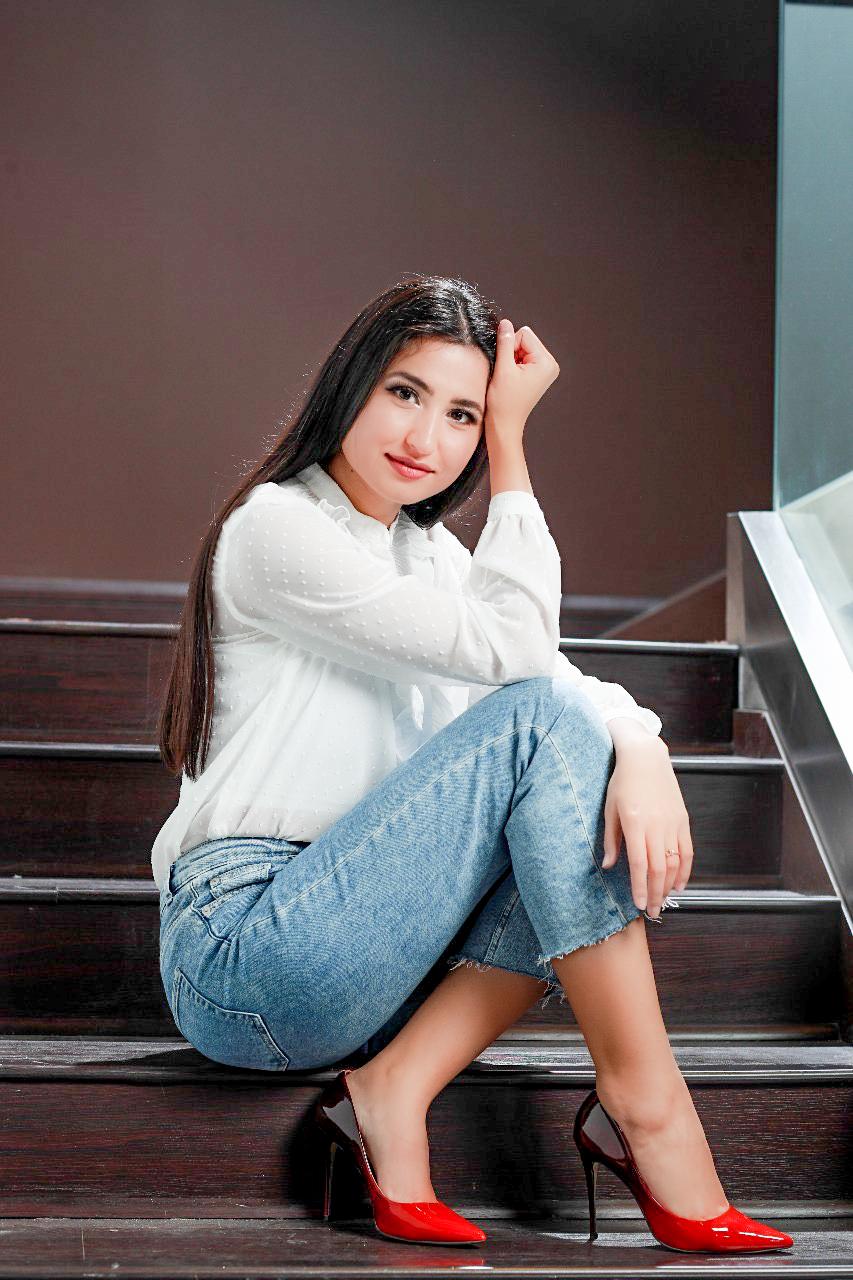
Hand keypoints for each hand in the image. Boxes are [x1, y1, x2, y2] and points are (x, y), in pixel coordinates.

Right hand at [484, 318, 559, 437]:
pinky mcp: (537, 374)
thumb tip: (505, 323)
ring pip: (521, 348)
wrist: (504, 425)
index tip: (508, 368)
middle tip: (508, 375)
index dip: (509, 348)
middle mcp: (550, 364)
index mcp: (547, 362)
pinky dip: (512, 366)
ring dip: (511, 360)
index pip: (524, 334)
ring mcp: (544, 370)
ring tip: (510, 379)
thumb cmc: (504, 403)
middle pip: (525, 339)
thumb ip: (505, 342)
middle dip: (511, 353)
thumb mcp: (503, 369)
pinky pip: (522, 357)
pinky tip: (511, 381)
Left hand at [601, 739, 693, 916]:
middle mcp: (656, 826)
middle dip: (655, 895)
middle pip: (659, 870)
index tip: (637, 904)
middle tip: (651, 912)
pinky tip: (679, 884)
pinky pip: (687, 852)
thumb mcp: (609, 809)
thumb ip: (611, 839)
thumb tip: (610, 866)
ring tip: (662, 901)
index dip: (639, 888)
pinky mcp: (683, 821)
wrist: (646, 757)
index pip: (639, 865)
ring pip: (675, 863)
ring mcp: (672, 823)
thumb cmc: (623, 781)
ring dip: (669, 886)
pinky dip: (685, 871)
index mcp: (635, 823)